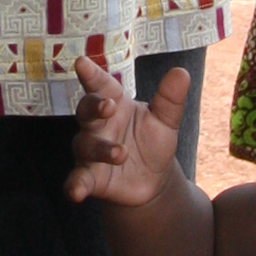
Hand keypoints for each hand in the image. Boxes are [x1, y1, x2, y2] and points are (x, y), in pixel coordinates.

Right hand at [66, 56, 194, 210]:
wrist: (153, 180)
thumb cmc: (153, 142)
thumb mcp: (165, 120)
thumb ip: (170, 98)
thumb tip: (181, 72)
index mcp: (114, 102)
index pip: (101, 84)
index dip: (91, 74)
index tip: (82, 63)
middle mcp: (97, 124)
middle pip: (86, 109)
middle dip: (94, 106)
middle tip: (108, 106)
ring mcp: (90, 150)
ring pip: (85, 144)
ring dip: (100, 148)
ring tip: (120, 153)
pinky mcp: (90, 177)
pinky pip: (77, 179)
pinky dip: (74, 185)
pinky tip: (75, 193)